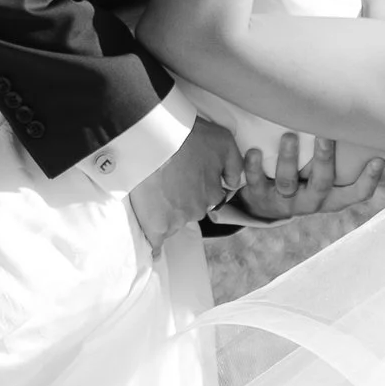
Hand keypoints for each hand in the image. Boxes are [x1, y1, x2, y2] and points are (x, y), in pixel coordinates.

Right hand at [128, 113, 241, 249]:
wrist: (156, 137)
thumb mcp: (224, 142)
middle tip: (165, 181)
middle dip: (179, 200)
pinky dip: (154, 245)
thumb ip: (234, 166)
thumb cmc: (189, 135)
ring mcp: (177, 220)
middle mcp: (199, 211)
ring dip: (164, 213)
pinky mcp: (156, 225)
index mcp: (213, 194)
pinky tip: (153, 249)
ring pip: (172, 223)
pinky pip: (157, 243)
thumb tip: (232, 185)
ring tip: (150, 192)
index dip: (194, 189)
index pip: (207, 200)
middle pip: (189, 212)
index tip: (183, 180)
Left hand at [234, 134, 384, 225]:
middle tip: (325, 133)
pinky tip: (254, 151)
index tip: (378, 159)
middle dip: (324, 158)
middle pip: (322, 183)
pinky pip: (256, 183)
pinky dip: (254, 167)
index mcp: (332, 197)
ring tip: (289, 136)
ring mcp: (285, 201)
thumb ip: (341, 156)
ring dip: (288, 159)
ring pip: (288, 183)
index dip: (369, 181)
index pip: (356, 194)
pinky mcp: (259, 198)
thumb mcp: (323, 175)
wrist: (265, 204)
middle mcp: (311, 202)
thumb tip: (364, 119)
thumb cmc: (304, 178)